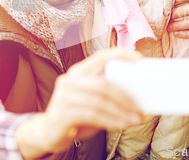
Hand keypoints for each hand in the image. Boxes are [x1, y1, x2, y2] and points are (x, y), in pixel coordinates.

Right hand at [15, 48, 143, 158]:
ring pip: (100, 101)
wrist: (48, 133)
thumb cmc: (76, 115)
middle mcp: (69, 80)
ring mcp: (64, 96)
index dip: (120, 55)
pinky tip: (120, 125)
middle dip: (125, 97)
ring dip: (121, 112)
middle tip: (140, 109)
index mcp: (78, 72)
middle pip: (103, 84)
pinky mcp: (62, 113)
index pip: (100, 57)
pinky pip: (92, 115)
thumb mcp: (91, 101)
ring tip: (134, 120)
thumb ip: (107, 94)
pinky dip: (110, 121)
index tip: (139, 59)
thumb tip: (137, 97)